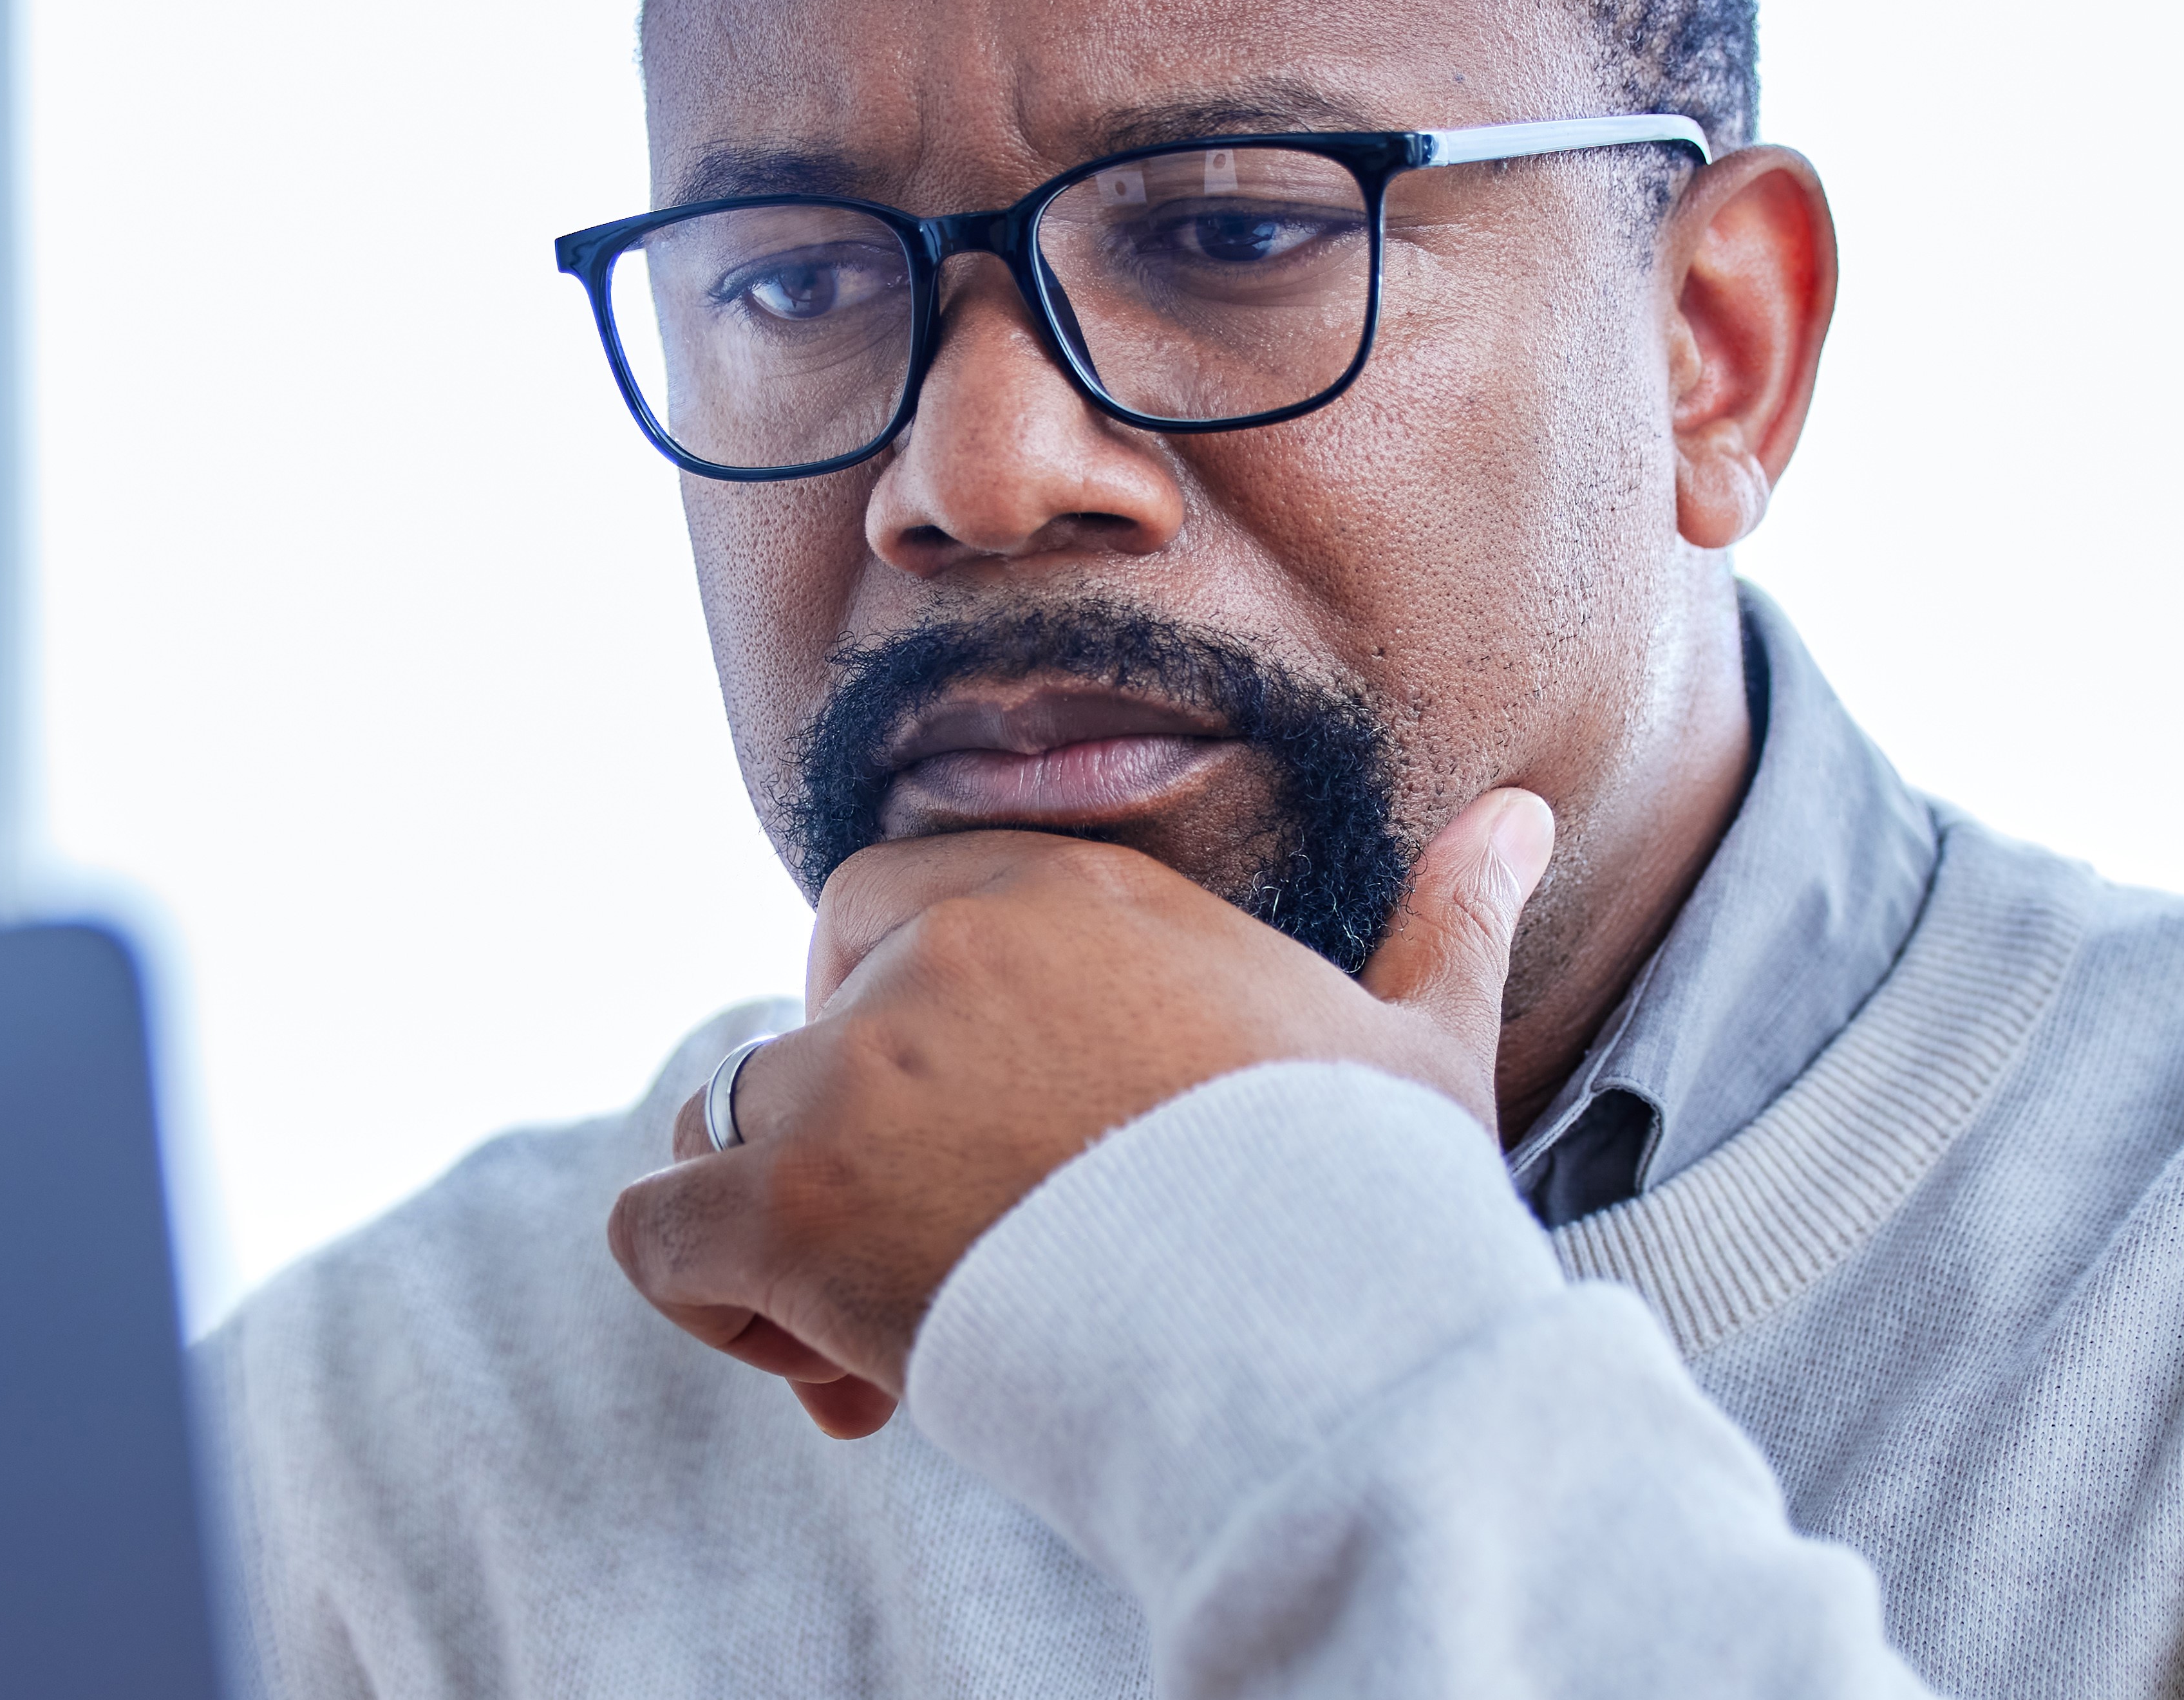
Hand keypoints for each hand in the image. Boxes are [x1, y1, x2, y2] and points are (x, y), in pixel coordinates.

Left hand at [606, 787, 1557, 1438]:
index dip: (903, 1033)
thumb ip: (1452, 920)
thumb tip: (1526, 816)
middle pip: (797, 1023)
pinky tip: (829, 1367)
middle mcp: (942, 955)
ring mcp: (855, 1072)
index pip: (885, 911)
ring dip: (778, 1234)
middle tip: (930, 1270)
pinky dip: (710, 1297)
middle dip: (839, 1148)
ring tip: (881, 1340)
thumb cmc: (1377, 1201)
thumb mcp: (1424, 1039)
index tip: (977, 1155)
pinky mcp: (789, 1202)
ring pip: (720, 1123)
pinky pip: (657, 1227)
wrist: (1321, 1343)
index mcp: (1069, 896)